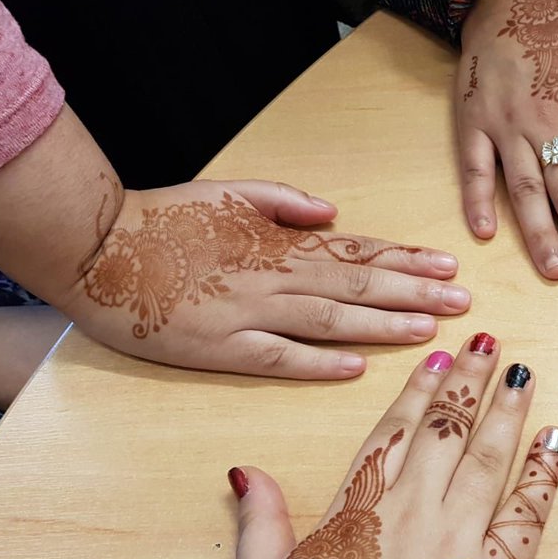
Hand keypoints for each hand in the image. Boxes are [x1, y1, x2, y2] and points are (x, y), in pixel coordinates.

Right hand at [65, 178, 470, 378]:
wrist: (95, 249)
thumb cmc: (162, 219)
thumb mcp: (227, 191)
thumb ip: (284, 201)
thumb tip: (332, 212)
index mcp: (280, 242)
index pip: (357, 250)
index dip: (405, 259)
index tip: (447, 264)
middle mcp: (275, 277)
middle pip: (358, 283)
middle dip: (415, 291)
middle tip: (462, 299)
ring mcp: (250, 313)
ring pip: (331, 319)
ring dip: (383, 323)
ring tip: (429, 326)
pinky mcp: (221, 348)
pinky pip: (279, 357)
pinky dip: (319, 362)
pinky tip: (358, 367)